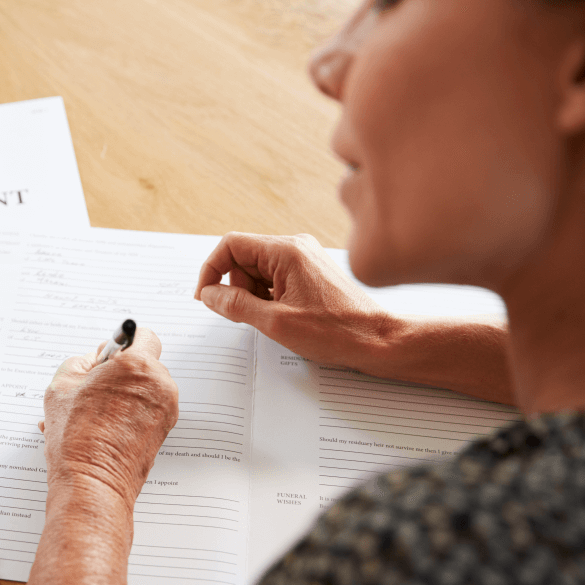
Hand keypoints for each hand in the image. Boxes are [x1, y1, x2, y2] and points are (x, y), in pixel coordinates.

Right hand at [39, 328, 178, 508]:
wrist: (92, 483)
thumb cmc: (77, 438)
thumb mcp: (62, 384)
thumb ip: (82, 361)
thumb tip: (95, 360)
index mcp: (138, 366)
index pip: (143, 335)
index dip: (123, 343)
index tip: (108, 356)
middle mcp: (159, 385)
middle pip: (144, 364)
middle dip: (121, 372)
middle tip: (94, 388)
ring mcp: (166, 410)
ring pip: (145, 389)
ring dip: (123, 394)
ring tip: (92, 413)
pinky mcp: (164, 431)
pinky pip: (148, 410)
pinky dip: (129, 413)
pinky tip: (101, 427)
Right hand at [195, 232, 393, 368]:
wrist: (378, 340)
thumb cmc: (337, 332)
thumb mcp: (275, 323)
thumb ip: (236, 305)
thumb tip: (209, 294)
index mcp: (286, 251)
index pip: (231, 244)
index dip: (211, 270)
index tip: (206, 296)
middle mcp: (296, 247)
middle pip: (243, 258)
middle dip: (236, 287)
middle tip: (249, 315)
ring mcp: (304, 259)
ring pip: (258, 270)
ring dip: (253, 295)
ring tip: (274, 318)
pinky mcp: (310, 272)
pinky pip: (275, 278)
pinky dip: (269, 297)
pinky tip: (284, 316)